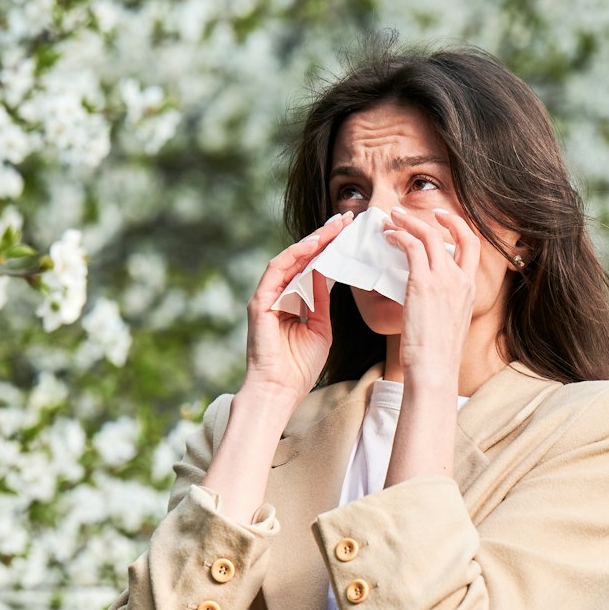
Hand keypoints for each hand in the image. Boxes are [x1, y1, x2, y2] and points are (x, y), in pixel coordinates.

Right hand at [243, 211, 352, 398]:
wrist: (280, 391)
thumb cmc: (299, 368)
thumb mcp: (320, 329)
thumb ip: (321, 303)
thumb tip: (325, 276)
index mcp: (291, 302)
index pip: (311, 267)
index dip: (329, 248)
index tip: (348, 232)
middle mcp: (277, 295)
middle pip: (302, 258)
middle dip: (323, 237)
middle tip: (345, 218)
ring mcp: (266, 297)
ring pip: (290, 259)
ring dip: (312, 240)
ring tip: (334, 225)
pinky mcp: (260, 302)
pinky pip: (277, 270)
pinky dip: (295, 255)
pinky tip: (313, 243)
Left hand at [383, 205, 478, 387]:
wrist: (434, 370)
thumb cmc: (436, 356)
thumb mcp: (449, 324)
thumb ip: (443, 305)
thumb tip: (426, 299)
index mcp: (471, 290)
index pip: (473, 247)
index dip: (459, 227)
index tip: (443, 219)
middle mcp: (462, 280)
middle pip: (456, 233)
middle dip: (435, 218)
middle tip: (410, 213)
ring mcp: (444, 280)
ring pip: (429, 235)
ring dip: (408, 222)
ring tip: (391, 219)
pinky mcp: (423, 283)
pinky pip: (412, 247)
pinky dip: (398, 236)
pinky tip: (387, 237)